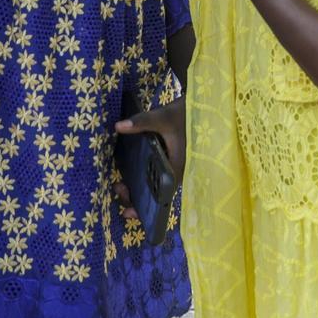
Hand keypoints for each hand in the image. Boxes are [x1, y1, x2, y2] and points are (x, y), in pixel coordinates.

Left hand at [112, 95, 184, 221]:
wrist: (200, 105)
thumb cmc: (185, 114)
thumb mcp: (164, 117)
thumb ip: (142, 122)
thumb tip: (118, 126)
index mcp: (177, 166)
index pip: (162, 195)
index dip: (146, 207)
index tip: (128, 212)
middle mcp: (175, 170)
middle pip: (156, 193)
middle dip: (136, 196)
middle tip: (118, 188)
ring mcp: (171, 165)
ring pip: (154, 185)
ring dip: (137, 188)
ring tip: (119, 184)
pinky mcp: (167, 158)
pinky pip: (154, 175)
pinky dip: (142, 178)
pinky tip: (128, 175)